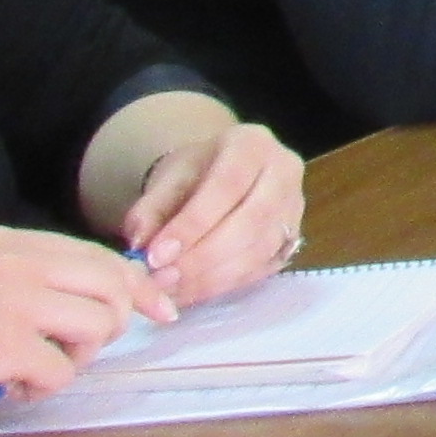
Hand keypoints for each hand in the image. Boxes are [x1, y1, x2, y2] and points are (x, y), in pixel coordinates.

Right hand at [0, 226, 167, 424]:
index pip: (97, 256)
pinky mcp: (5, 344)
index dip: (133, 287)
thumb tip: (95, 301)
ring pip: (97, 326)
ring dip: (72, 359)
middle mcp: (15, 260)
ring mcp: (12, 299)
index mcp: (6, 242)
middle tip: (65, 355)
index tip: (157, 310)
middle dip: (107, 326)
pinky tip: (1, 388)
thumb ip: (26, 282)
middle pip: (112, 284)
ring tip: (25, 371)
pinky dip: (41, 389)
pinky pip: (62, 371)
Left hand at [118, 119, 304, 306]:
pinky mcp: (293, 238)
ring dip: (212, 277)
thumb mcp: (166, 179)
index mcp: (252, 144)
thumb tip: (140, 246)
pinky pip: (262, 268)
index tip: (157, 255)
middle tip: (163, 279)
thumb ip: (150, 210)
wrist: (220, 174)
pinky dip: (224, 285)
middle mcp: (284, 172)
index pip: (227, 185)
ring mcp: (295, 207)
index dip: (192, 224)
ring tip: (172, 289)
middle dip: (202, 257)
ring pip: (259, 250)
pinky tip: (192, 292)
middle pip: (251, 221)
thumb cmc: (194, 173)